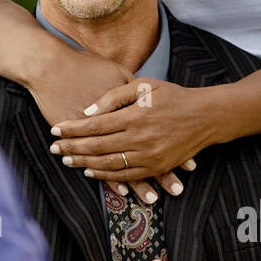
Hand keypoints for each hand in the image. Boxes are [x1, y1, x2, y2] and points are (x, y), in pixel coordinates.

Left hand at [51, 79, 228, 186]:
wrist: (206, 116)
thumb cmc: (172, 95)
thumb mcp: (143, 85)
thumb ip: (113, 97)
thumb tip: (87, 112)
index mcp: (135, 115)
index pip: (94, 125)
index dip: (72, 129)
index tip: (55, 130)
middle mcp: (140, 138)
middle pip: (97, 146)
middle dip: (72, 148)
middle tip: (54, 149)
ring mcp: (149, 156)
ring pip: (108, 164)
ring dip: (84, 163)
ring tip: (67, 160)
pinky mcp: (157, 167)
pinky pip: (126, 175)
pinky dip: (106, 176)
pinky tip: (90, 171)